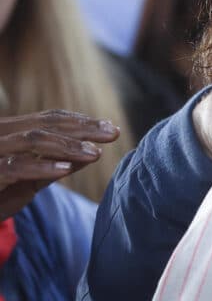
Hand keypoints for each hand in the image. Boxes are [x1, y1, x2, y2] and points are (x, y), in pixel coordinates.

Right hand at [0, 110, 119, 218]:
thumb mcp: (29, 181)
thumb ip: (55, 166)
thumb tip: (92, 153)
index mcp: (9, 132)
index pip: (49, 119)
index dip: (81, 121)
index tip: (111, 127)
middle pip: (45, 124)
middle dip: (82, 128)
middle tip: (112, 133)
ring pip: (32, 139)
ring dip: (67, 145)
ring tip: (95, 153)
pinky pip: (15, 166)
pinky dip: (41, 166)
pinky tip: (66, 170)